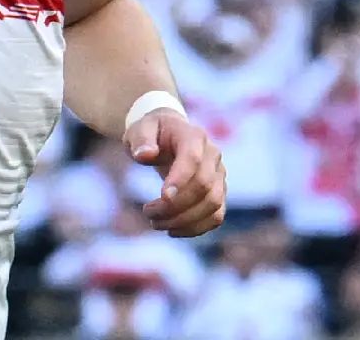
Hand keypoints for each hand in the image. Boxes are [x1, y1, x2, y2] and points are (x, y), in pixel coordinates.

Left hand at [125, 110, 225, 237]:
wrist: (169, 135)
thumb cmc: (152, 133)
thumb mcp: (140, 129)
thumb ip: (141, 140)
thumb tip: (144, 155)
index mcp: (193, 136)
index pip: (192, 159)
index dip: (180, 180)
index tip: (161, 198)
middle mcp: (212, 155)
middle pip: (204, 186)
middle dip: (175, 205)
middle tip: (148, 212)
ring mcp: (219, 175)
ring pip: (212, 204)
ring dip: (184, 220)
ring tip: (156, 222)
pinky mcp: (219, 193)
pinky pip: (215, 216)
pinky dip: (195, 228)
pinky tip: (172, 230)